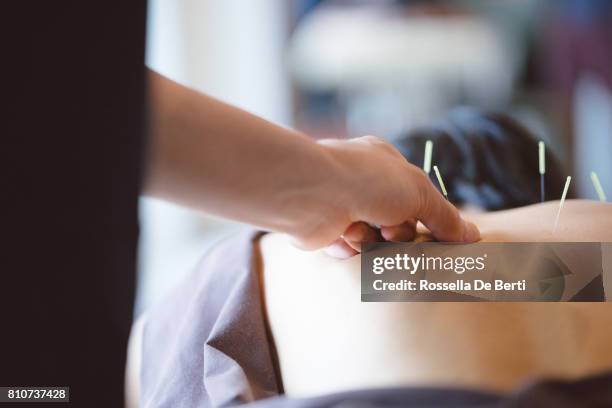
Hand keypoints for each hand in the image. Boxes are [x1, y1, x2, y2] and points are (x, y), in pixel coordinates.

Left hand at [291, 136, 479, 254]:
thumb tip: (473, 235)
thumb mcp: (419, 193)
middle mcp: (363, 183)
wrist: (312, 194)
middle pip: (398, 222)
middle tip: (391, 231)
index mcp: (385, 164)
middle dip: (398, 233)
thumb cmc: (367, 181)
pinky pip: (351, 250)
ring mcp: (344, 207)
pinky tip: (343, 236)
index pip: (417, 197)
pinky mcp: (327, 231)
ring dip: (373, 240)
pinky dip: (351, 248)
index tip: (439, 238)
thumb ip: (445, 217)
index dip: (427, 218)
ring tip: (361, 229)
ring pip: (375, 239)